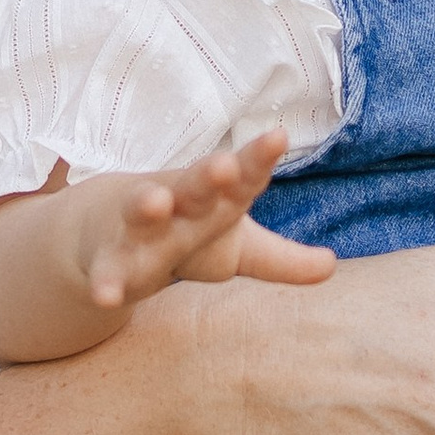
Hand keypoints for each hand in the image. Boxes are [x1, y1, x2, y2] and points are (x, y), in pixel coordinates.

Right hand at [70, 132, 336, 313]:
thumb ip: (281, 259)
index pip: (242, 175)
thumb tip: (331, 265)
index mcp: (214, 197)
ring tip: (155, 201)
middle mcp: (177, 202)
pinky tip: (104, 297)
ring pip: (141, 213)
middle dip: (208, 176)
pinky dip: (104, 282)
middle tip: (225, 164)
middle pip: (193, 185)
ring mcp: (137, 226)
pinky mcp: (109, 257)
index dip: (259, 158)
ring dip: (147, 206)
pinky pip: (106, 271)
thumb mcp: (236, 248)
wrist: (106, 230)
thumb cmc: (185, 232)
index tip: (278, 137)